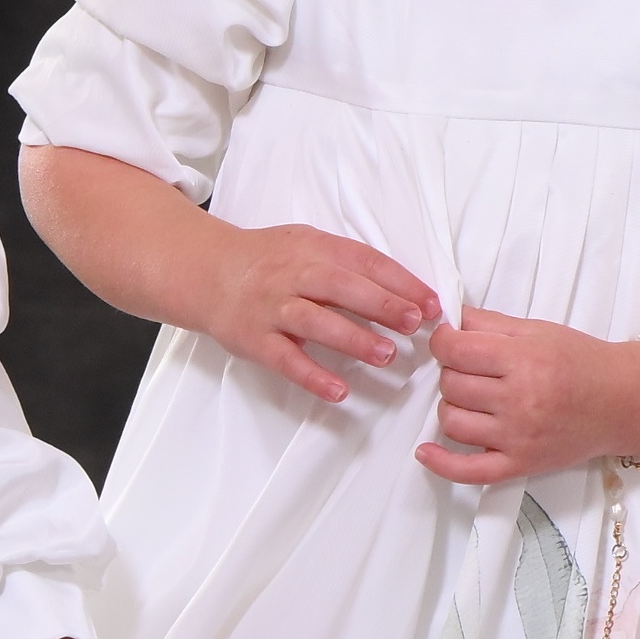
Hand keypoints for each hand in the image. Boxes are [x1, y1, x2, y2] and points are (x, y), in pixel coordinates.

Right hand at [200, 220, 439, 404]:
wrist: (207, 271)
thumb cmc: (271, 261)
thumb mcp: (309, 246)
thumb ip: (350, 265)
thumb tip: (408, 293)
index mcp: (314, 248)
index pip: (364, 261)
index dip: (400, 282)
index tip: (432, 304)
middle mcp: (292, 274)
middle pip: (340, 286)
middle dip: (381, 304)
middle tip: (415, 324)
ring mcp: (271, 307)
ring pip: (314, 320)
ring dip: (352, 338)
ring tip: (386, 356)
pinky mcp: (252, 338)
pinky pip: (283, 359)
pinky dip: (311, 375)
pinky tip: (338, 392)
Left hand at [422, 309, 639, 488]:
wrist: (624, 401)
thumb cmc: (583, 362)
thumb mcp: (539, 330)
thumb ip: (489, 323)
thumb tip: (446, 318)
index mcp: (525, 359)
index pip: (455, 349)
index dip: (443, 341)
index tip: (450, 342)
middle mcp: (520, 399)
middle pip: (451, 384)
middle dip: (453, 371)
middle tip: (473, 368)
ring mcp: (519, 436)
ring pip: (451, 420)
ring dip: (453, 405)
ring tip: (472, 398)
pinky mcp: (520, 464)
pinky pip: (468, 471)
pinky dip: (441, 463)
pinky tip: (426, 452)